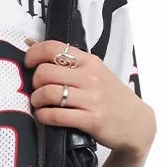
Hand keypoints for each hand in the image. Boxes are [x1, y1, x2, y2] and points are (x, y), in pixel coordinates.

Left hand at [23, 39, 156, 159]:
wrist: (137, 123)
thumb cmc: (112, 97)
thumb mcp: (97, 72)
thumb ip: (70, 62)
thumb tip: (32, 43)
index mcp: (90, 62)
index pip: (54, 48)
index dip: (33, 54)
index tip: (28, 64)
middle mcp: (90, 77)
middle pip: (45, 72)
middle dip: (34, 82)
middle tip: (37, 90)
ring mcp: (91, 99)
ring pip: (48, 93)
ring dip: (36, 100)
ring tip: (39, 104)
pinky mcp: (91, 120)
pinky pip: (56, 115)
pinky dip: (44, 116)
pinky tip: (44, 116)